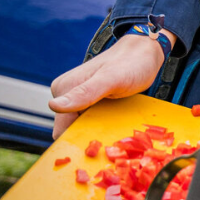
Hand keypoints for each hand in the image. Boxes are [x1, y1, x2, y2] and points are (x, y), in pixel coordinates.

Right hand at [48, 33, 171, 137]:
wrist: (145, 53)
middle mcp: (65, 93)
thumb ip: (85, 92)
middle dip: (89, 136)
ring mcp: (76, 96)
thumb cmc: (131, 63)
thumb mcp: (111, 79)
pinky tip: (116, 120)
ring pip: (81, 126)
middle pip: (71, 129)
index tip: (100, 146)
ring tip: (117, 125)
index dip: (79, 140)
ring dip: (97, 131)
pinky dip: (102, 124)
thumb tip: (53, 105)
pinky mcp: (88, 99)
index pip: (61, 130)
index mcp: (63, 88)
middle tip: (113, 135)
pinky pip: (91, 119)